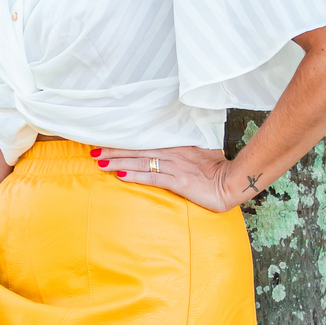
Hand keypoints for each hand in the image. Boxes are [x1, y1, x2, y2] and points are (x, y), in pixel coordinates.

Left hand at [91, 144, 245, 212]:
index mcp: (177, 146)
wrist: (231, 183)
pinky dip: (134, 175)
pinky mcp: (177, 182)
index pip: (145, 142)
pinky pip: (151, 177)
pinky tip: (120, 174)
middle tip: (94, 151)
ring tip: (100, 162)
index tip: (107, 141)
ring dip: (119, 162)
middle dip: (114, 151)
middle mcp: (173, 154)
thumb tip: (168, 152)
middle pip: (138, 150)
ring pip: (141, 162)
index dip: (125, 143)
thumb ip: (182, 152)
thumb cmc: (216, 170)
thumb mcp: (199, 154)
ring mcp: (174, 167)